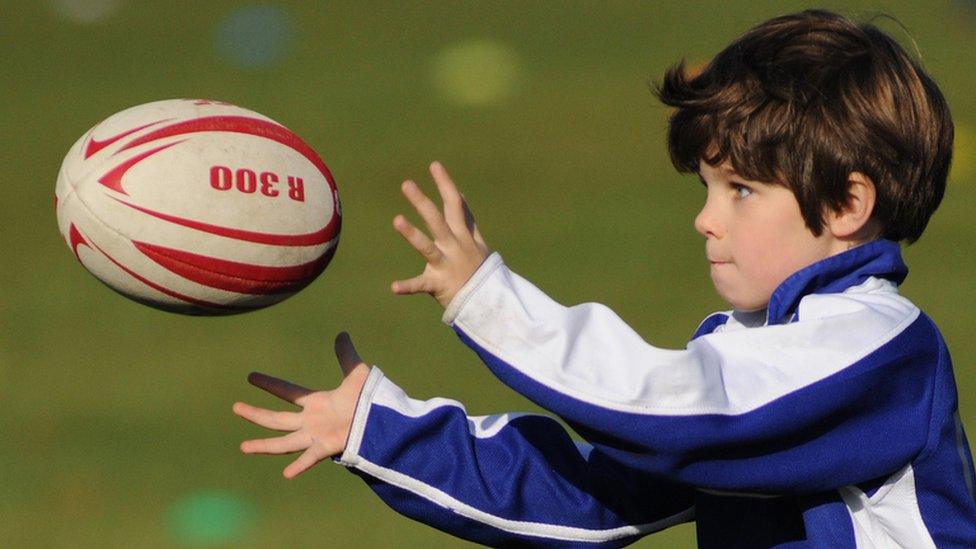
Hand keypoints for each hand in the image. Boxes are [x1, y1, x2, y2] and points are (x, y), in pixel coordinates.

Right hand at [232, 332, 370, 478]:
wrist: (384, 418)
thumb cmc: (371, 399)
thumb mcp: (356, 373)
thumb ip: (347, 355)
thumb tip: (342, 333)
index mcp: (316, 403)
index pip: (287, 391)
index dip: (270, 384)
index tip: (251, 376)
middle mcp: (311, 421)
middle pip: (277, 418)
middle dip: (256, 414)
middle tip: (235, 407)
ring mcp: (317, 436)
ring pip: (284, 442)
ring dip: (264, 444)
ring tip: (243, 447)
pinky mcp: (327, 447)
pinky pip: (311, 457)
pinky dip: (300, 466)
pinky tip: (286, 474)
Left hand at [392, 161, 489, 308]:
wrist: (488, 303)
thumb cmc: (479, 271)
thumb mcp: (478, 242)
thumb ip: (468, 219)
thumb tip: (460, 195)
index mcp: (463, 236)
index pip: (454, 205)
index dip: (445, 184)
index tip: (434, 165)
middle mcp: (455, 247)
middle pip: (437, 220)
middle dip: (422, 202)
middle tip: (405, 184)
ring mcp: (446, 265)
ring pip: (427, 246)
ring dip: (412, 234)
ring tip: (396, 220)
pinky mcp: (438, 285)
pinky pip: (421, 285)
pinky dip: (408, 286)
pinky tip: (393, 287)